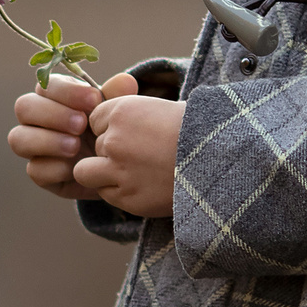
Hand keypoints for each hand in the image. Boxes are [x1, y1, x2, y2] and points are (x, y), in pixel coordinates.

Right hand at [8, 71, 112, 199]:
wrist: (120, 168)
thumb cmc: (112, 131)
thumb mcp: (116, 113)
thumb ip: (117, 97)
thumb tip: (124, 80)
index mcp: (55, 96)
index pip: (46, 84)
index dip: (66, 91)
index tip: (94, 100)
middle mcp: (38, 119)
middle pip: (24, 107)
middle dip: (52, 114)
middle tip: (81, 124)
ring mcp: (35, 147)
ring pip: (18, 139)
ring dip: (47, 140)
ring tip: (75, 146)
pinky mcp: (41, 174)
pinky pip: (35, 170)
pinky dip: (55, 168)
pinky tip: (77, 168)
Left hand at [75, 79, 183, 218]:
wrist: (221, 160)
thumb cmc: (196, 133)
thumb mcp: (159, 110)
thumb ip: (128, 117)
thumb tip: (104, 125)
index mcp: (122, 111)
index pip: (95, 120)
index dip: (112, 128)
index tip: (136, 134)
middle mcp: (114, 139)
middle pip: (95, 146)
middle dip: (111, 152)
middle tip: (143, 156)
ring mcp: (118, 170)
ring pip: (85, 172)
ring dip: (103, 174)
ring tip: (133, 174)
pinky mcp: (126, 197)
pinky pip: (105, 194)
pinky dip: (119, 192)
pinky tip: (145, 186)